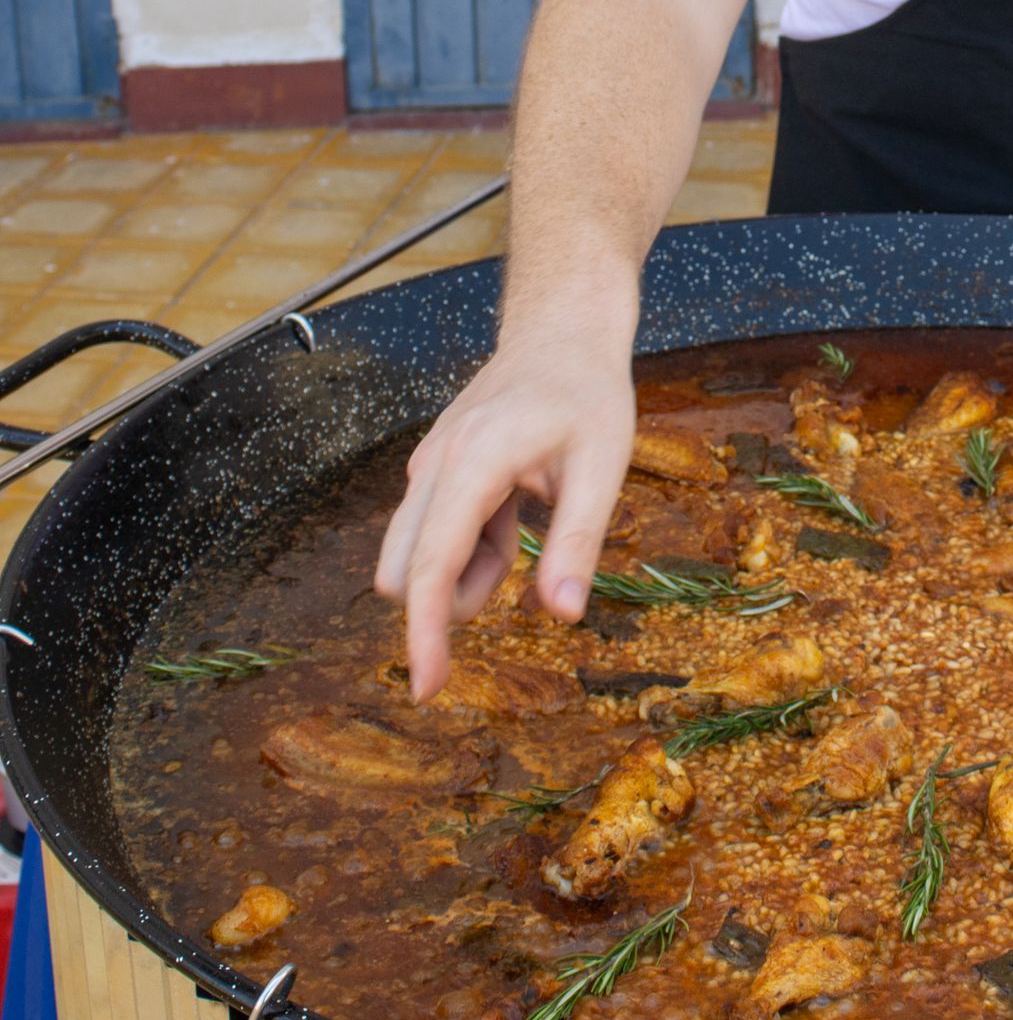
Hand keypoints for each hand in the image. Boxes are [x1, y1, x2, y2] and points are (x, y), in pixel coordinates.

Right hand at [374, 319, 636, 699]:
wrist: (562, 331)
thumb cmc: (587, 392)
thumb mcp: (602, 466)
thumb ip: (578, 541)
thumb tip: (563, 615)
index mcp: (472, 464)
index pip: (429, 565)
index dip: (425, 634)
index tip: (425, 688)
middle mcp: (435, 467)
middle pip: (403, 569)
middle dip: (441, 608)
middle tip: (498, 598)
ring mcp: (429, 467)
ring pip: (416, 555)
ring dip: (462, 576)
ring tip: (522, 533)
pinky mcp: (435, 471)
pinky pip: (434, 534)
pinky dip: (468, 551)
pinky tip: (512, 522)